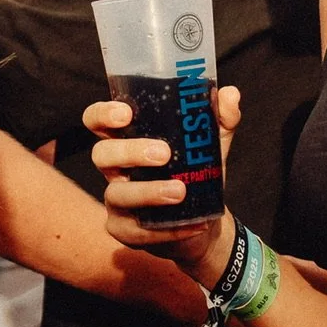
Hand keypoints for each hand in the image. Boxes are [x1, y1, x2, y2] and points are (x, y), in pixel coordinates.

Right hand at [85, 85, 240, 274]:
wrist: (203, 220)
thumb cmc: (195, 172)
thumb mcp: (211, 143)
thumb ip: (220, 118)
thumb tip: (229, 95)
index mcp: (128, 139)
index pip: (98, 121)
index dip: (103, 115)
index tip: (126, 114)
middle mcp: (115, 168)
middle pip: (102, 154)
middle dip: (130, 152)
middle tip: (164, 154)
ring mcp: (116, 200)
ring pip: (116, 195)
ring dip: (148, 192)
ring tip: (181, 191)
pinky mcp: (124, 230)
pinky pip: (135, 231)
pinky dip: (166, 230)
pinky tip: (193, 224)